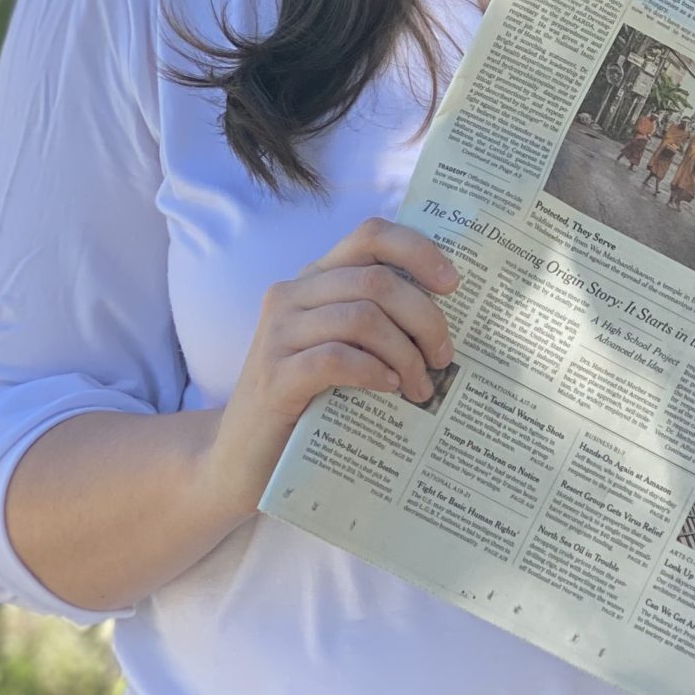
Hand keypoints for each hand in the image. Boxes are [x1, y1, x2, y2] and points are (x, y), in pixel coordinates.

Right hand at [204, 215, 458, 510]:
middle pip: (377, 281)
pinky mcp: (274, 377)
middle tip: (444, 357)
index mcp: (314, 280)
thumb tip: (449, 318)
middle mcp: (291, 295)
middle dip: (424, 317)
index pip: (371, 236)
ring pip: (362, 317)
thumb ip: (378, 323)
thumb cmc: (308, 402)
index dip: (418, 250)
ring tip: (421, 387)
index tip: (453, 285)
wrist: (241, 459)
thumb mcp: (344, 350)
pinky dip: (373, 372)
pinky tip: (389, 389)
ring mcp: (277, 334)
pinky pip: (336, 359)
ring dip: (405, 352)